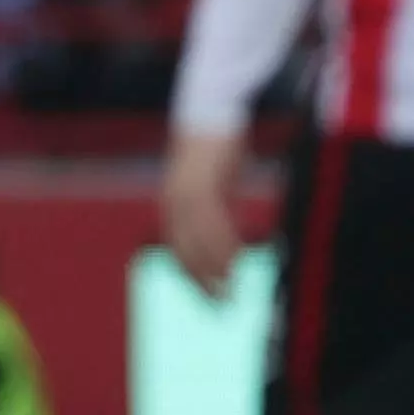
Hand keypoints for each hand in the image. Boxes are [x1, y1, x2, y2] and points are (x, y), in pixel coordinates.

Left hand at [161, 129, 245, 297]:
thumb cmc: (220, 143)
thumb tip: (234, 226)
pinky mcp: (203, 186)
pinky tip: (239, 262)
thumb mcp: (218, 179)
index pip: (180, 250)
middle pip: (185, 253)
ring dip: (215, 270)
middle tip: (221, 306)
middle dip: (202, 282)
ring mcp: (186, 195)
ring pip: (198, 243)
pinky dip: (225, 246)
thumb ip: (221, 203)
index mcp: (175, 205)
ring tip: (231, 292)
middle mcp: (174, 203)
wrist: (212, 108)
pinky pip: (214, 225)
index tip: (211, 298)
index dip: (194, 277)